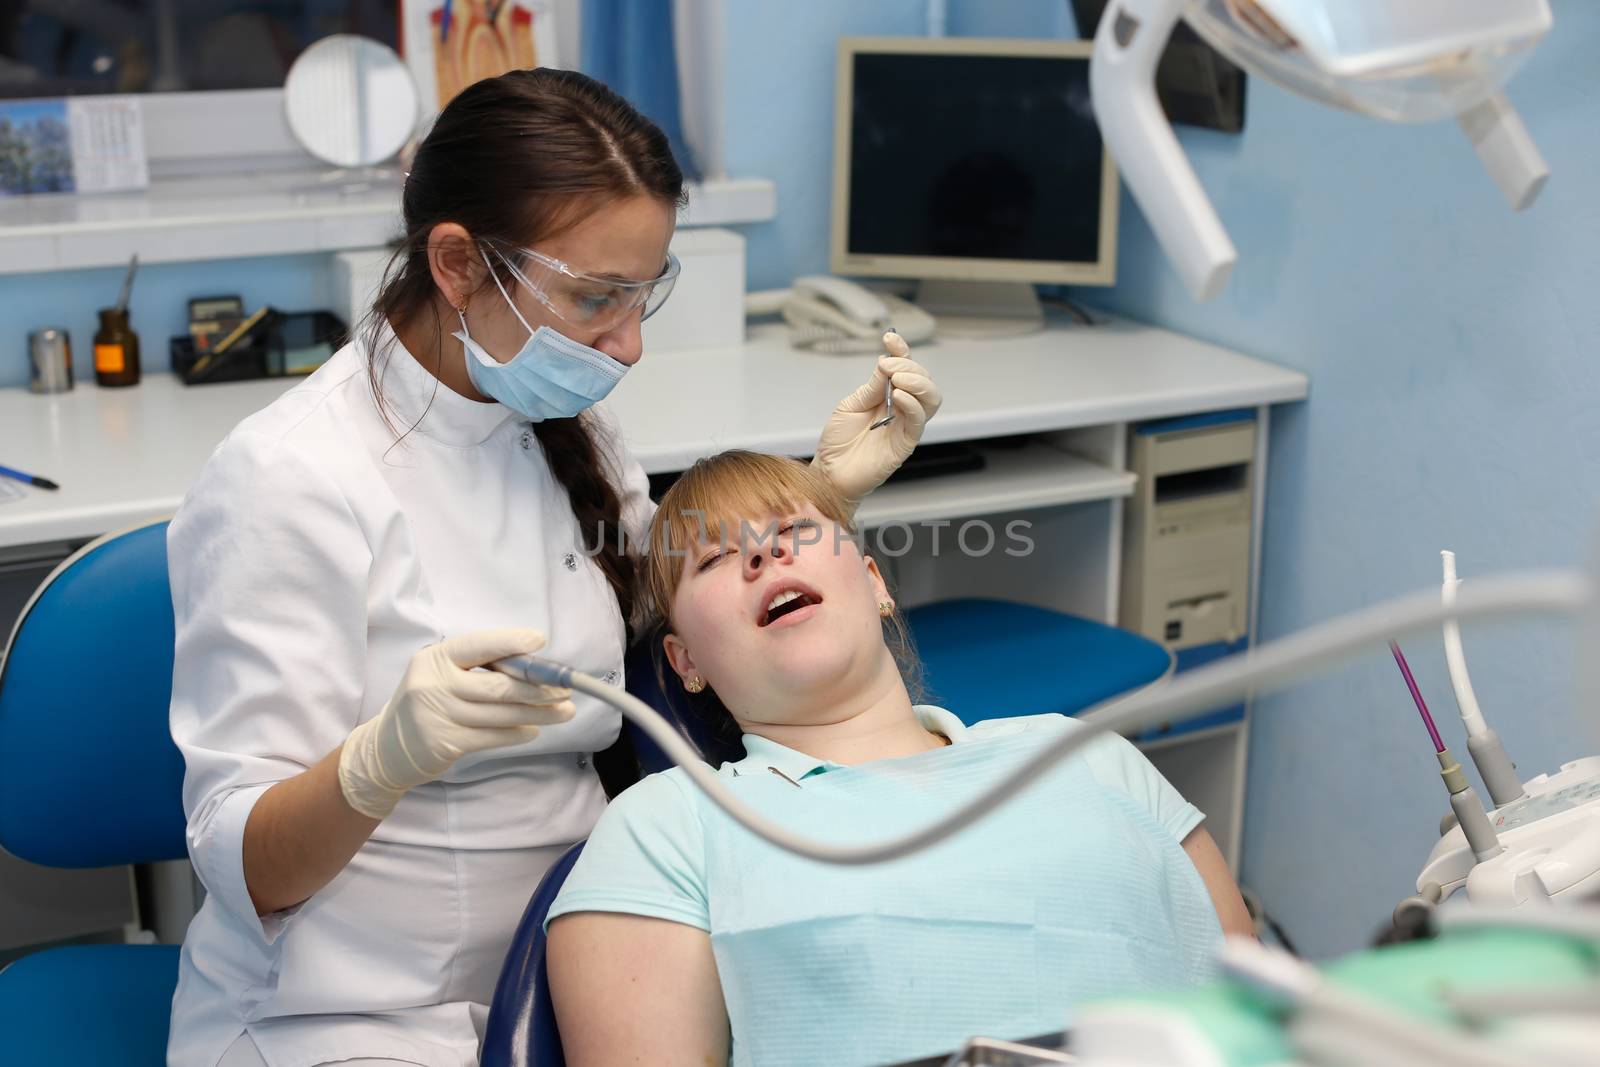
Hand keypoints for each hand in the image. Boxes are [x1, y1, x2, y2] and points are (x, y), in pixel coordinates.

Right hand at [338, 629, 574, 818]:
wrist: (386, 748)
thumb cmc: (426, 702)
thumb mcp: (441, 674)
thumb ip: (476, 667)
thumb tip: (530, 663)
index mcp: (435, 658)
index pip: (477, 645)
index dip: (510, 642)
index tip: (540, 641)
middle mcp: (434, 684)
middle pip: (499, 685)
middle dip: (539, 688)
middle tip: (566, 690)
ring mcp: (438, 715)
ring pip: (502, 713)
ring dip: (539, 713)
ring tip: (564, 712)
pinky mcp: (445, 743)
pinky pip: (493, 736)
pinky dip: (518, 733)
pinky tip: (533, 730)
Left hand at [811, 332, 942, 506]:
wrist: (830, 472)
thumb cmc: (839, 441)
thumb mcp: (851, 404)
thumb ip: (872, 387)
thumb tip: (887, 363)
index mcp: (888, 396)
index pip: (905, 369)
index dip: (902, 351)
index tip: (890, 338)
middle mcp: (901, 409)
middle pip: (923, 380)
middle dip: (910, 366)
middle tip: (888, 366)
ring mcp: (905, 426)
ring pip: (931, 399)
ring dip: (918, 382)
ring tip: (897, 379)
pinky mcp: (905, 444)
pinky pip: (918, 422)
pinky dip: (912, 405)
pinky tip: (898, 397)